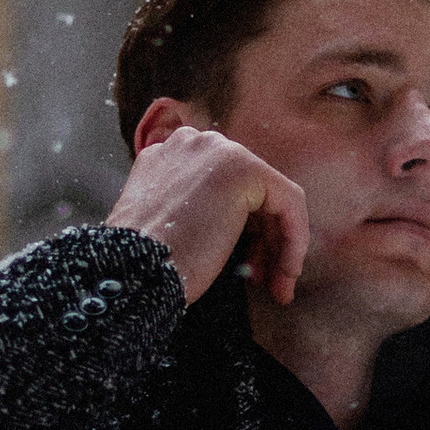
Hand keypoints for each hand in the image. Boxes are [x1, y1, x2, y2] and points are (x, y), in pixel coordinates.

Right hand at [106, 115, 309, 307]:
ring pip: (270, 198)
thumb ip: (196, 212)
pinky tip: (287, 272)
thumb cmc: (146, 263)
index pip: (222, 189)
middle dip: (263, 240)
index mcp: (168, 156)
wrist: (134, 270)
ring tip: (279, 285)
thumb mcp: (168, 226)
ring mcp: (218, 151)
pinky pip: (288, 202)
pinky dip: (294, 239)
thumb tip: (235, 229)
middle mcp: (193, 143)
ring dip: (280, 245)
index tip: (245, 269)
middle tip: (266, 281)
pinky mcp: (245, 169)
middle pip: (248, 192)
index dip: (240, 232)